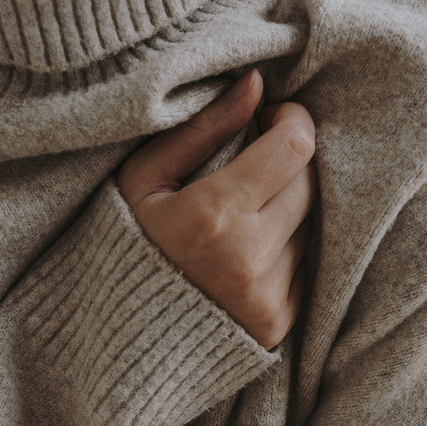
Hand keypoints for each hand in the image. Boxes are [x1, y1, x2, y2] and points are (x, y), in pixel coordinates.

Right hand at [117, 67, 317, 350]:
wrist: (115, 342)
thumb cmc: (123, 245)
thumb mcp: (143, 179)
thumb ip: (202, 129)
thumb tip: (255, 83)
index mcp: (212, 215)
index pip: (294, 148)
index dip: (292, 120)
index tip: (273, 116)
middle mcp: (249, 259)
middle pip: (310, 183)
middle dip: (291, 160)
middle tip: (259, 158)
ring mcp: (268, 296)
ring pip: (310, 224)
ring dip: (288, 207)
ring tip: (242, 214)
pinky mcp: (280, 323)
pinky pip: (307, 265)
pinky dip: (285, 249)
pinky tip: (244, 252)